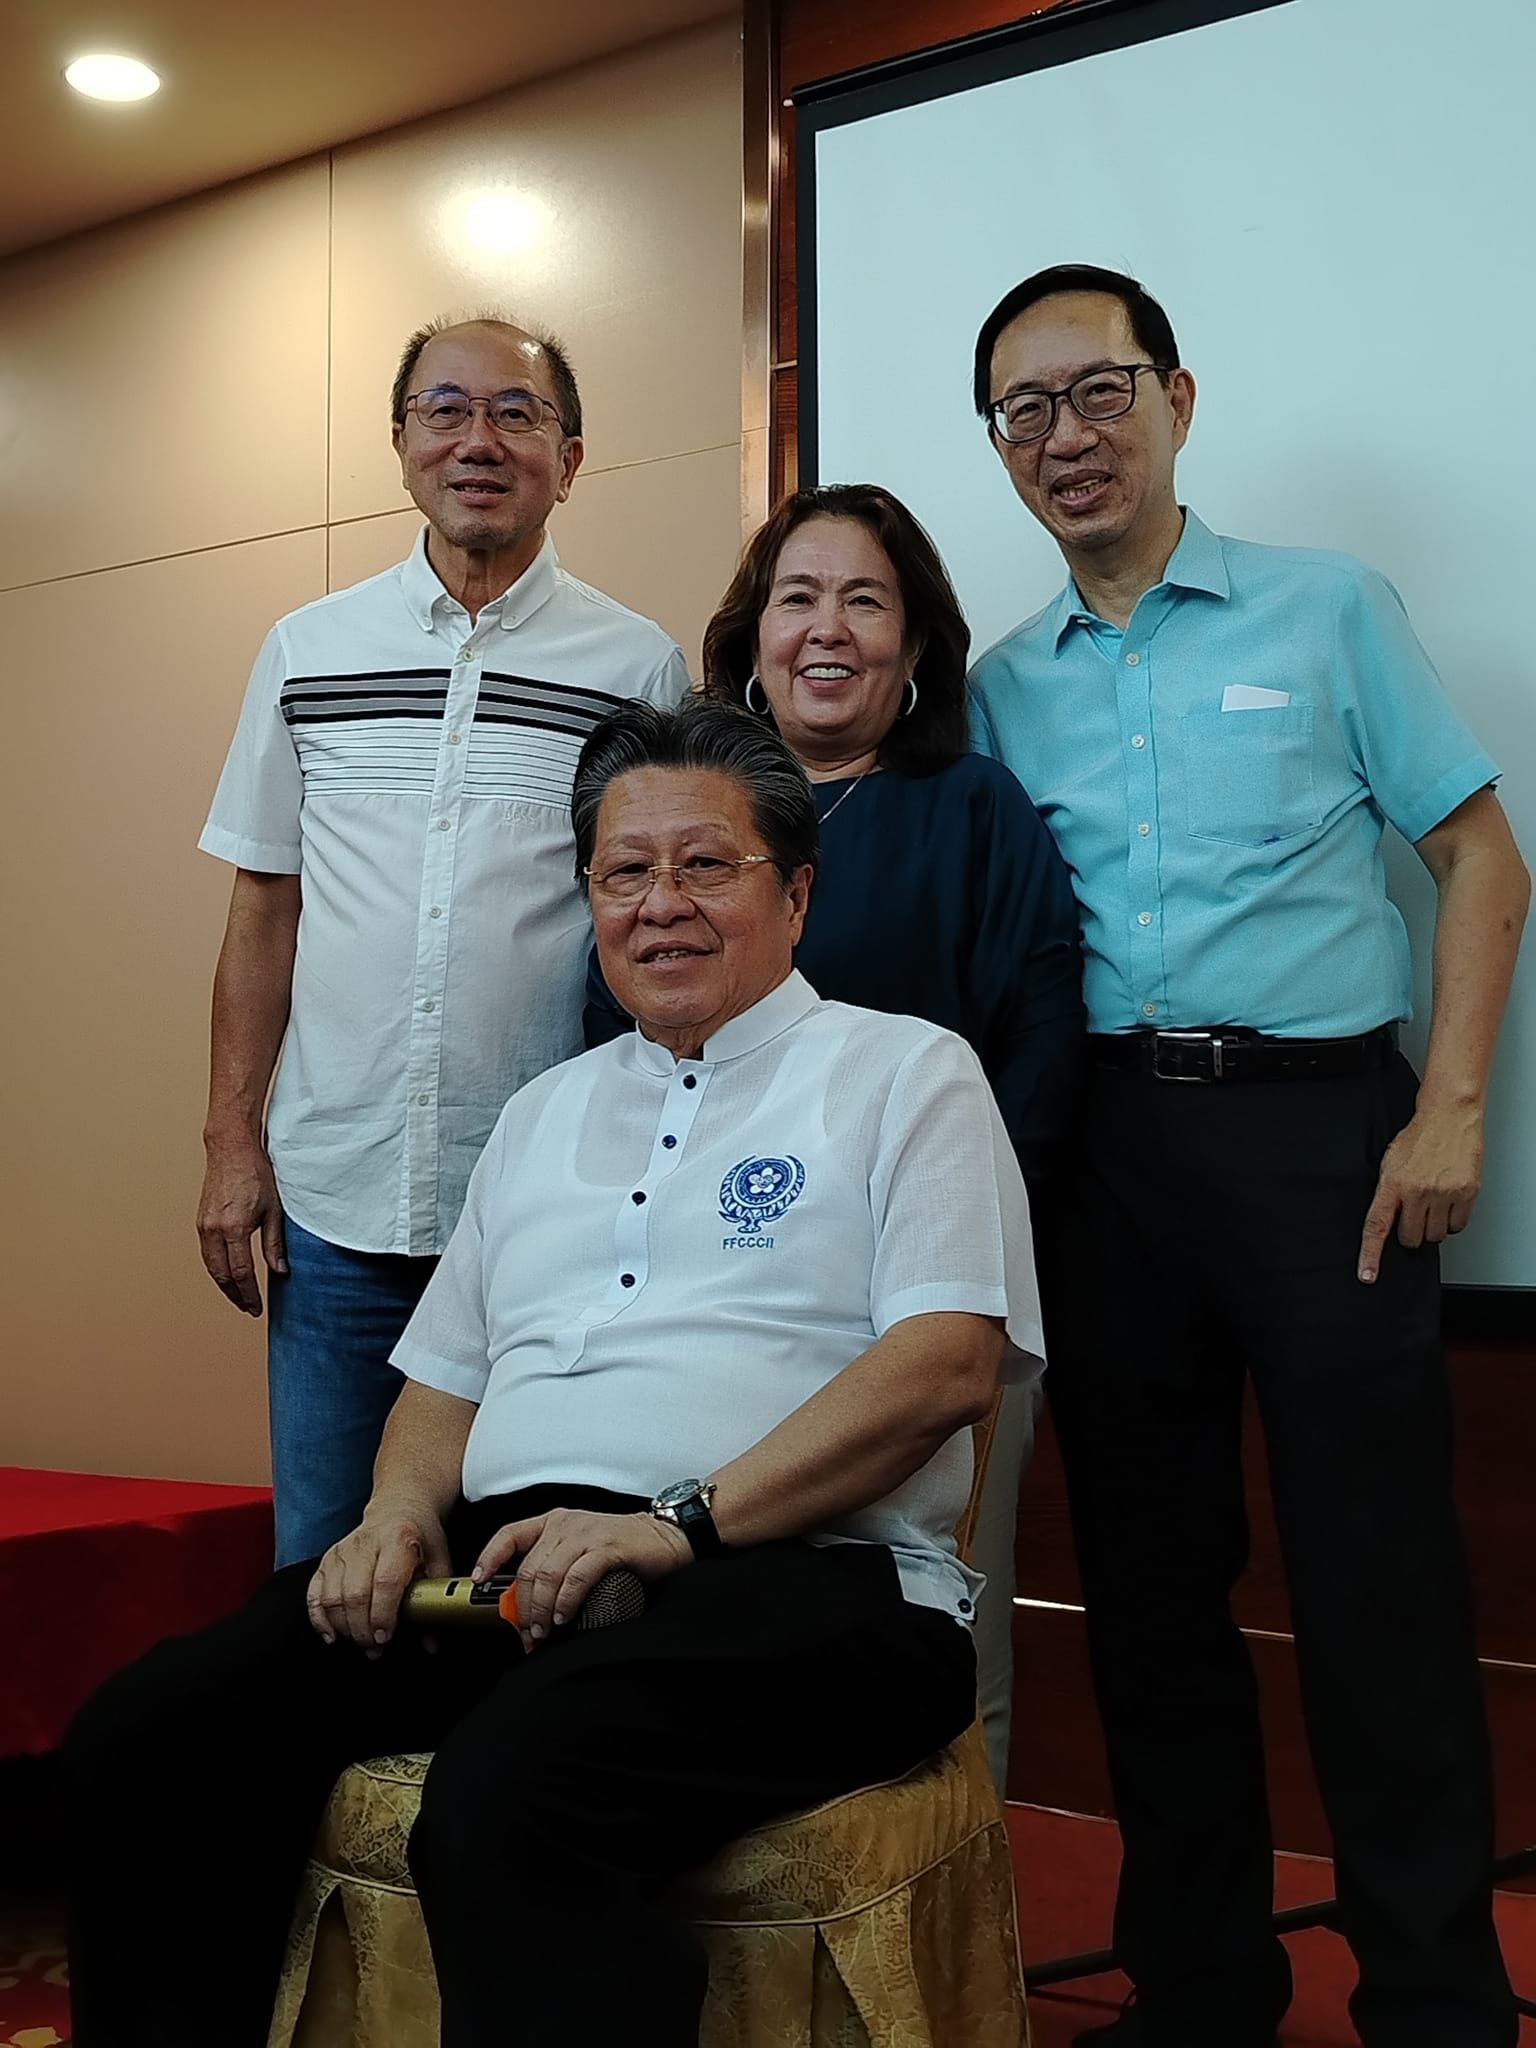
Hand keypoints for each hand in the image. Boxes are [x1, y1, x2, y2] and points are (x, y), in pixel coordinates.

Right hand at [197, 1138, 287, 1314]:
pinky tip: (227, 1274)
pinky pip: (207, 1253)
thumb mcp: (274, 1210)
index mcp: (234, 1229)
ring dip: (224, 1284)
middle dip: (235, 1295)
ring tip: (239, 1296)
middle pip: (221, 1275)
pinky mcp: (201, 1221)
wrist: (232, 1149)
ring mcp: (204, 1225)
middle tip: (249, 1308)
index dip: (249, 1294)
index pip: (241, 1273)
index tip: (257, 1308)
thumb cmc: (256, 1174)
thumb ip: (275, 1244)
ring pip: (211, 1266)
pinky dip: (217, 1268)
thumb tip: (280, 1271)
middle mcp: (214, 1230)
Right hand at [306, 1509, 451, 1650]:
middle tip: (375, 1649)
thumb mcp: (439, 1561)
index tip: (386, 1637)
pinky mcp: (328, 1558)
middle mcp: (366, 1543)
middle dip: (363, 1630)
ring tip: (360, 1643)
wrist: (399, 1506)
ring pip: (333, 1596)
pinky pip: (314, 1593)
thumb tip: (432, 1642)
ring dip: (343, 1628)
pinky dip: (319, 1618)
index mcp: (398, 1539)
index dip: (383, 1614)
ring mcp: (343, 1550)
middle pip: (356, 1594)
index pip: (385, 1582)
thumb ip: (436, 1600)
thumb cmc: (420, 1536)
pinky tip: (332, 1635)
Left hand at [472, 1508, 691, 1652]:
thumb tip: (527, 1608)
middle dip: (522, 1608)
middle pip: (528, 1568)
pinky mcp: (607, 1548)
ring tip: (543, 1633)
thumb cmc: (620, 1547)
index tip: (479, 1582)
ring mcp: (586, 1534)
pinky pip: (576, 1578)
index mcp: (553, 1522)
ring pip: (547, 1575)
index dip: (490, 1558)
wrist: (664, 1538)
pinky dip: (566, 1602)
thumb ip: (553, 1568)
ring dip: (541, 1610)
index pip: (509, 1534)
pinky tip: (565, 1617)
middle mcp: (565, 1524)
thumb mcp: (578, 1550)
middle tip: (526, 1634)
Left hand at [1357, 1103, 1483, 1282]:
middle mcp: (1418, 1191)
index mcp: (1393, 1184)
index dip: (1370, 1255)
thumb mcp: (1390, 1163)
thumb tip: (1384, 1222)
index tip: (1367, 1275)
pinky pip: (1457, 1226)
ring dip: (1432, 1226)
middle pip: (1411, 1238)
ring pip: (1435, 1236)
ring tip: (1432, 1202)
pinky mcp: (1467, 1193)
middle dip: (1410, 1232)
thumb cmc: (1418, 1138)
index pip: (1376, 1226)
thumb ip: (1388, 1193)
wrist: (1448, 1117)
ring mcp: (1444, 1193)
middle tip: (1414, 1213)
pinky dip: (1452, 1220)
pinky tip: (1448, 1200)